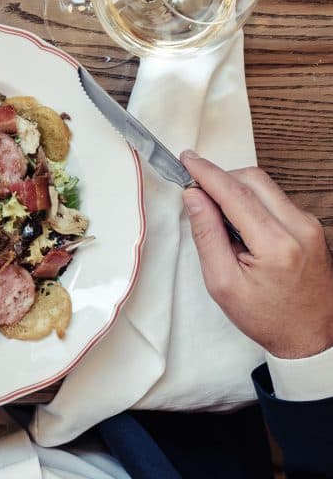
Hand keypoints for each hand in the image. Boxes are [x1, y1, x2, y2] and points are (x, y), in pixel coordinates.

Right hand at [181, 151, 332, 359]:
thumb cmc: (269, 318)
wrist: (312, 338)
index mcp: (276, 245)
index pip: (234, 192)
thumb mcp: (223, 284)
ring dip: (237, 189)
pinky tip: (243, 224)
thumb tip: (194, 197)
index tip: (186, 159)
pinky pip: (276, 198)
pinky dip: (253, 200)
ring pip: (265, 185)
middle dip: (221, 178)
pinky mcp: (312, 226)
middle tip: (198, 191)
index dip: (206, 172)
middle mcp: (299, 228)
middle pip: (252, 179)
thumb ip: (206, 235)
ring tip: (220, 215)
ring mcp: (309, 225)